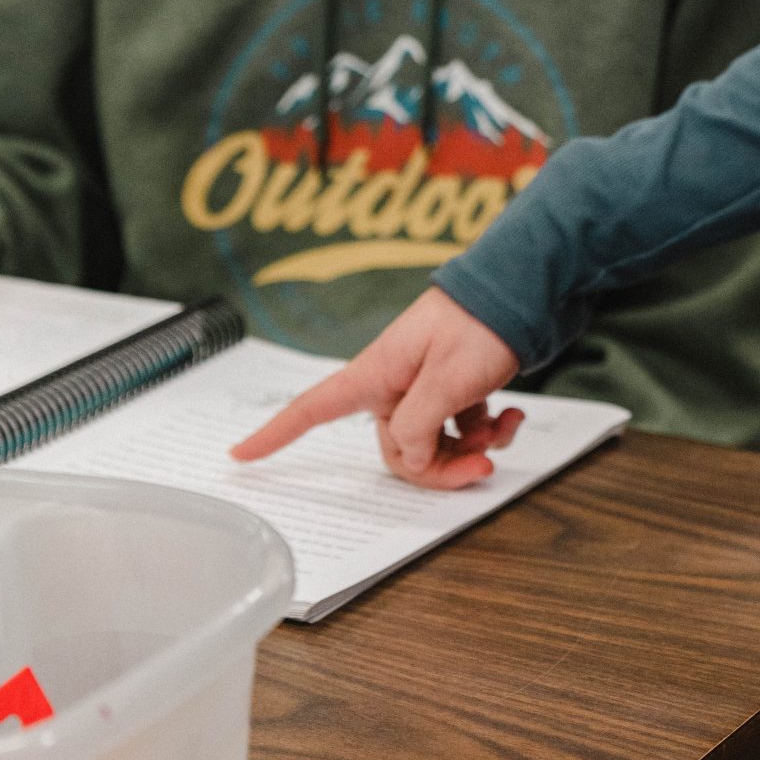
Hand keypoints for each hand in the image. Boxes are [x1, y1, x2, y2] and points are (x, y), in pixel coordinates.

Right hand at [231, 288, 524, 488]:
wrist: (519, 292)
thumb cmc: (479, 326)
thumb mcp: (446, 381)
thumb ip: (419, 427)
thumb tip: (410, 457)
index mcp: (376, 375)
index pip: (312, 408)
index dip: (274, 433)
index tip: (241, 454)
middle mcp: (394, 385)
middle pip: (398, 450)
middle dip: (441, 466)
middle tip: (482, 461)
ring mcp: (424, 388)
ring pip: (433, 445)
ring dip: (470, 447)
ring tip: (501, 428)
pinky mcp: (452, 389)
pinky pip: (460, 428)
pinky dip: (488, 429)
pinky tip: (511, 413)